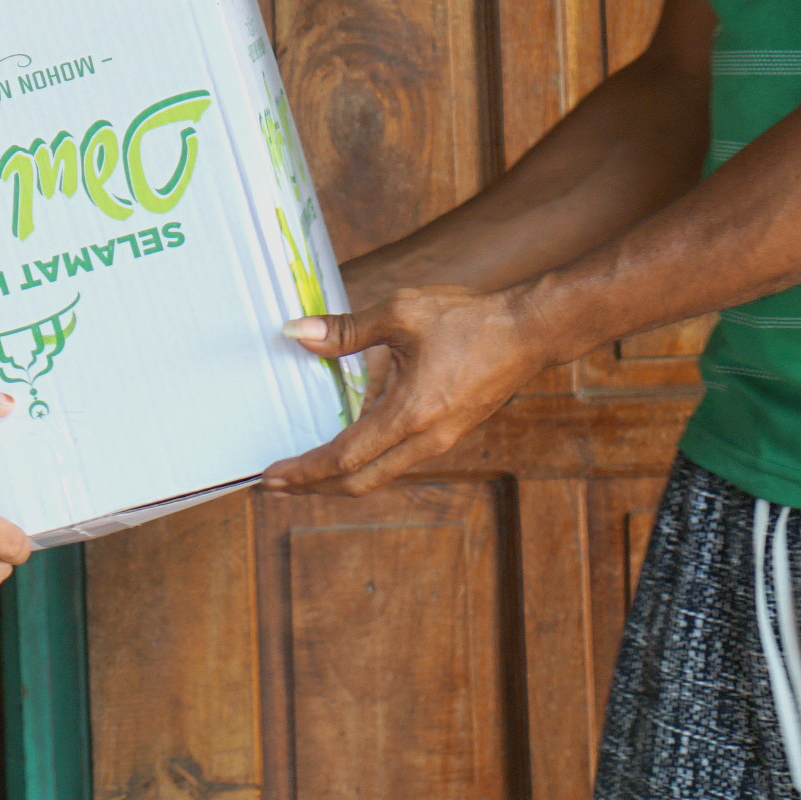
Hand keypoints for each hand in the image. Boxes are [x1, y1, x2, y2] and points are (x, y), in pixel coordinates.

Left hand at [262, 284, 556, 495]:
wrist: (530, 331)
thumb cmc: (469, 319)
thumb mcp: (401, 313)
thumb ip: (346, 330)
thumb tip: (296, 333)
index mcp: (412, 414)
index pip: (345, 457)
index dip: (304, 470)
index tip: (270, 476)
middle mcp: (426, 439)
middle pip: (358, 482)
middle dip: (312, 486)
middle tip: (272, 484)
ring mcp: (439, 441)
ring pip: (377, 476)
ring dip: (335, 478)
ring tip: (300, 473)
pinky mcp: (446, 435)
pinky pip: (394, 461)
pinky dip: (361, 464)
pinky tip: (342, 449)